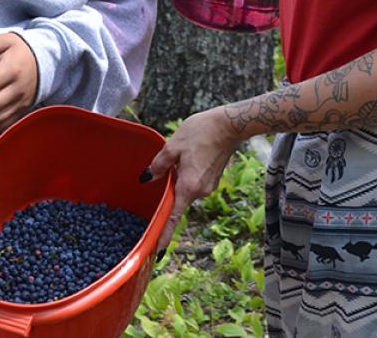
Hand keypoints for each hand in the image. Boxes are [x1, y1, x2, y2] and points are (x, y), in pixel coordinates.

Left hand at [143, 107, 241, 250]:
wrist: (230, 125)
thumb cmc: (201, 132)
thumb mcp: (174, 145)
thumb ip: (158, 165)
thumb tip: (147, 179)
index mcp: (188, 187)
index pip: (173, 217)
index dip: (164, 234)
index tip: (157, 250)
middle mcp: (200, 192)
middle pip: (178, 197)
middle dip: (171, 186)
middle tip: (172, 161)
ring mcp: (209, 187)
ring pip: (186, 188)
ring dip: (180, 177)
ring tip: (184, 152)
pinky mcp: (213, 179)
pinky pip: (195, 182)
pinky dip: (189, 173)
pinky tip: (192, 154)